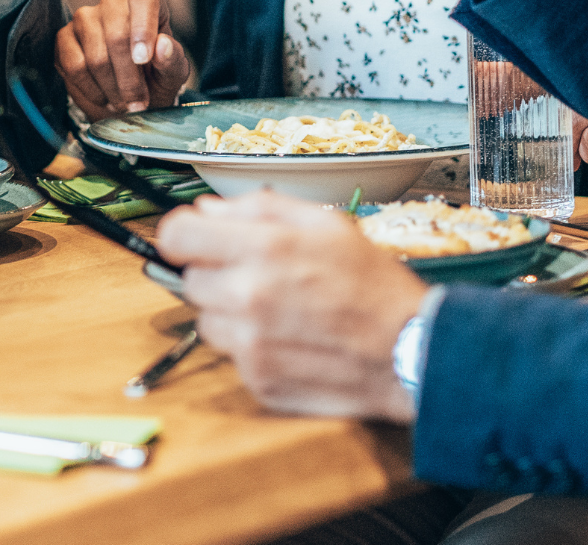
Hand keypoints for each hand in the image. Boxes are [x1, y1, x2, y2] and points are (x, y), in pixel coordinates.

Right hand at [56, 0, 191, 117]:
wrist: (128, 97)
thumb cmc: (155, 78)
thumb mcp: (172, 74)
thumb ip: (173, 60)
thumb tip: (163, 45)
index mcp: (145, 2)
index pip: (144, 0)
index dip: (143, 29)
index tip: (143, 61)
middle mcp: (113, 3)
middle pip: (117, 37)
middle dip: (129, 79)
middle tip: (138, 104)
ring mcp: (84, 18)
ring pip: (96, 57)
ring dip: (111, 89)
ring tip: (123, 103)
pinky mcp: (64, 37)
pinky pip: (74, 66)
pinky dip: (91, 90)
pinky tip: (103, 97)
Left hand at [157, 190, 427, 422]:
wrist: (411, 351)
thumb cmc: (374, 286)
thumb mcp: (326, 224)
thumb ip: (260, 208)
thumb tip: (208, 209)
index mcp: (263, 248)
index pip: (176, 236)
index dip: (183, 235)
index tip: (195, 239)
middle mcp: (248, 295)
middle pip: (189, 280)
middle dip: (216, 274)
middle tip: (258, 277)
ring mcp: (250, 342)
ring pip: (206, 320)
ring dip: (230, 314)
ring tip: (279, 311)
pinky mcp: (257, 379)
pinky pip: (231, 355)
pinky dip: (251, 347)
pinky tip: (290, 338)